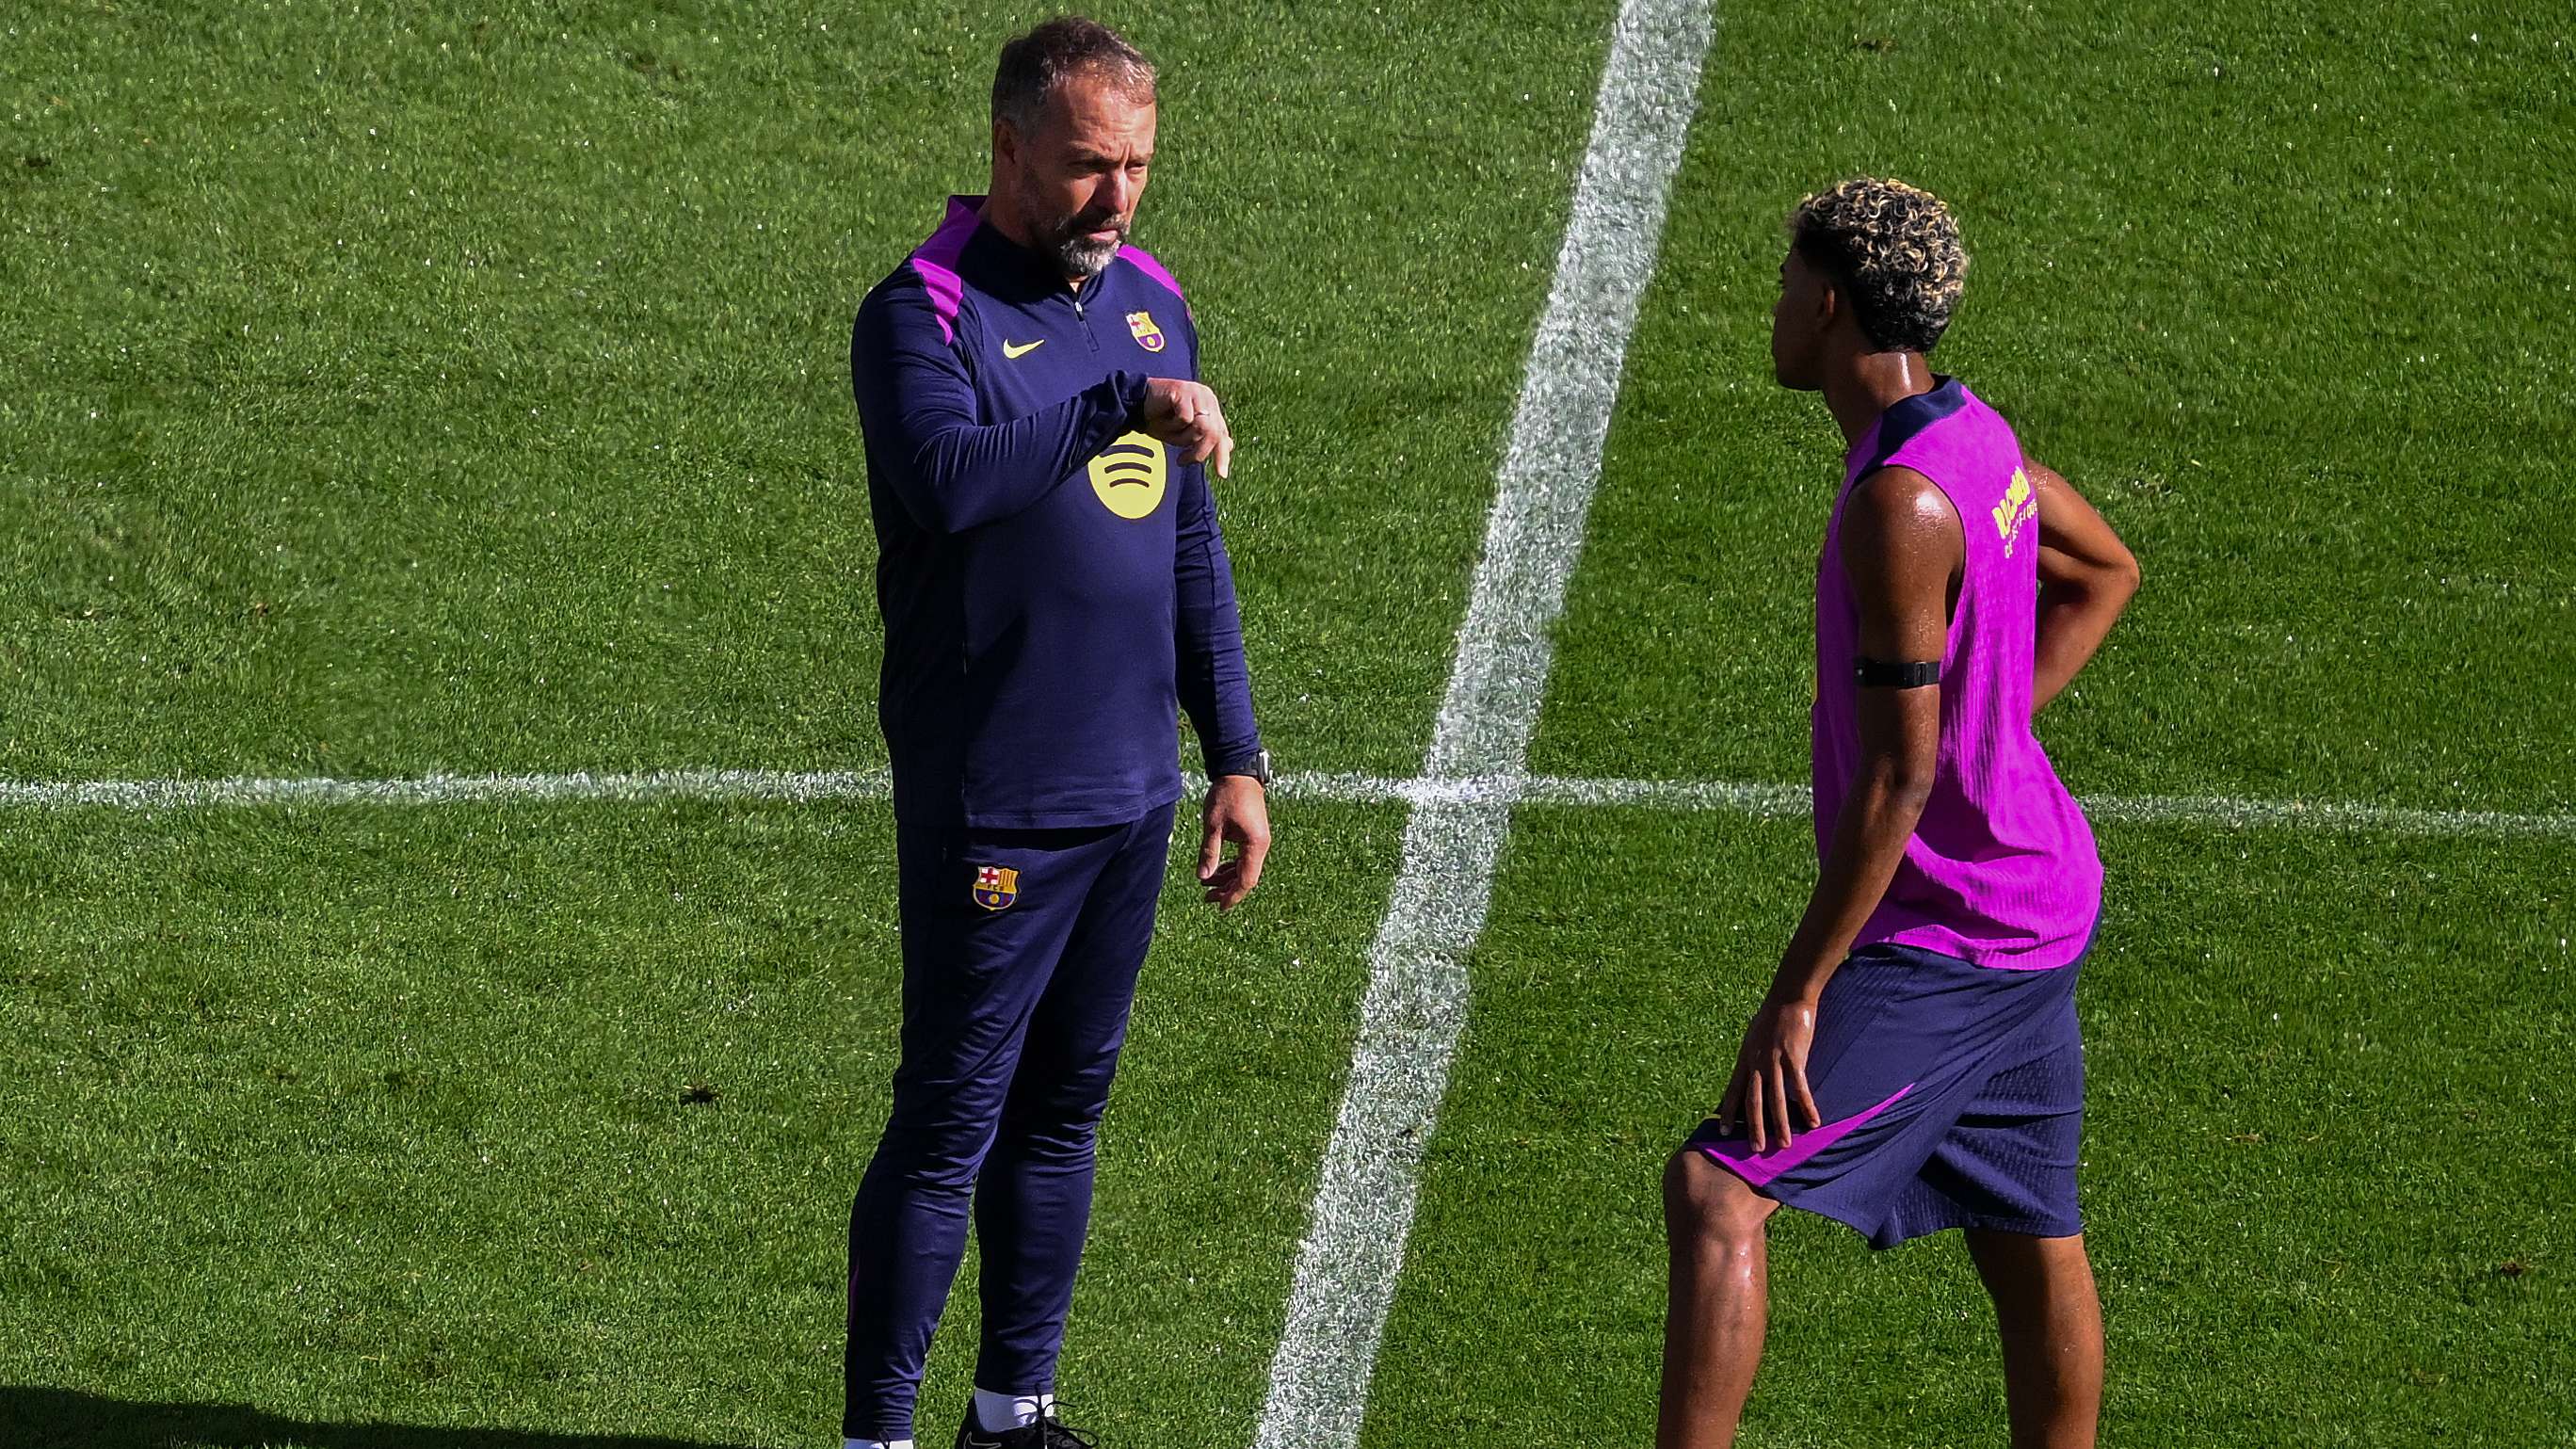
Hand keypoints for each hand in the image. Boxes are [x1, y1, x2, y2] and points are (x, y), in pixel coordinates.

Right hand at [1140, 378, 1235, 477]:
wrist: (1135, 403)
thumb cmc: (1159, 419)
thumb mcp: (1182, 434)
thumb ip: (1204, 438)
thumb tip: (1230, 445)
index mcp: (1210, 406)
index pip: (1222, 433)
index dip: (1222, 455)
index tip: (1221, 475)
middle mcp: (1207, 397)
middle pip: (1214, 433)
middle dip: (1199, 452)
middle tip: (1183, 461)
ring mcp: (1197, 392)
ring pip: (1202, 427)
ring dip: (1183, 437)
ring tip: (1169, 433)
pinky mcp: (1184, 390)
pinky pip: (1185, 418)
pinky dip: (1173, 424)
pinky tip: (1163, 419)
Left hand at [1198, 774, 1270, 911]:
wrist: (1238, 771)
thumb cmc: (1226, 795)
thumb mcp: (1213, 825)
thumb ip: (1209, 852)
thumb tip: (1203, 876)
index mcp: (1255, 845)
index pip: (1246, 880)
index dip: (1232, 896)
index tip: (1219, 907)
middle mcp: (1261, 845)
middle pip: (1246, 877)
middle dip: (1226, 889)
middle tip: (1206, 897)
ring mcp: (1258, 840)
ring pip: (1244, 868)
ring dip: (1226, 877)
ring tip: (1206, 882)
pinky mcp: (1253, 835)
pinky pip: (1243, 857)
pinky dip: (1230, 865)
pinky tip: (1216, 869)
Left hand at [1717, 995, 1821, 1152]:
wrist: (1787, 998)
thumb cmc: (1772, 1017)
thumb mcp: (1753, 1038)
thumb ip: (1751, 1057)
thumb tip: (1749, 1071)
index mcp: (1745, 1059)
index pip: (1733, 1091)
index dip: (1728, 1112)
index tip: (1724, 1132)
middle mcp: (1756, 1063)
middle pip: (1753, 1101)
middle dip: (1754, 1127)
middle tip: (1755, 1149)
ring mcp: (1774, 1061)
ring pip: (1776, 1100)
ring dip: (1781, 1124)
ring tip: (1785, 1145)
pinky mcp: (1794, 1058)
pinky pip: (1800, 1088)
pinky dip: (1807, 1106)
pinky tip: (1814, 1121)